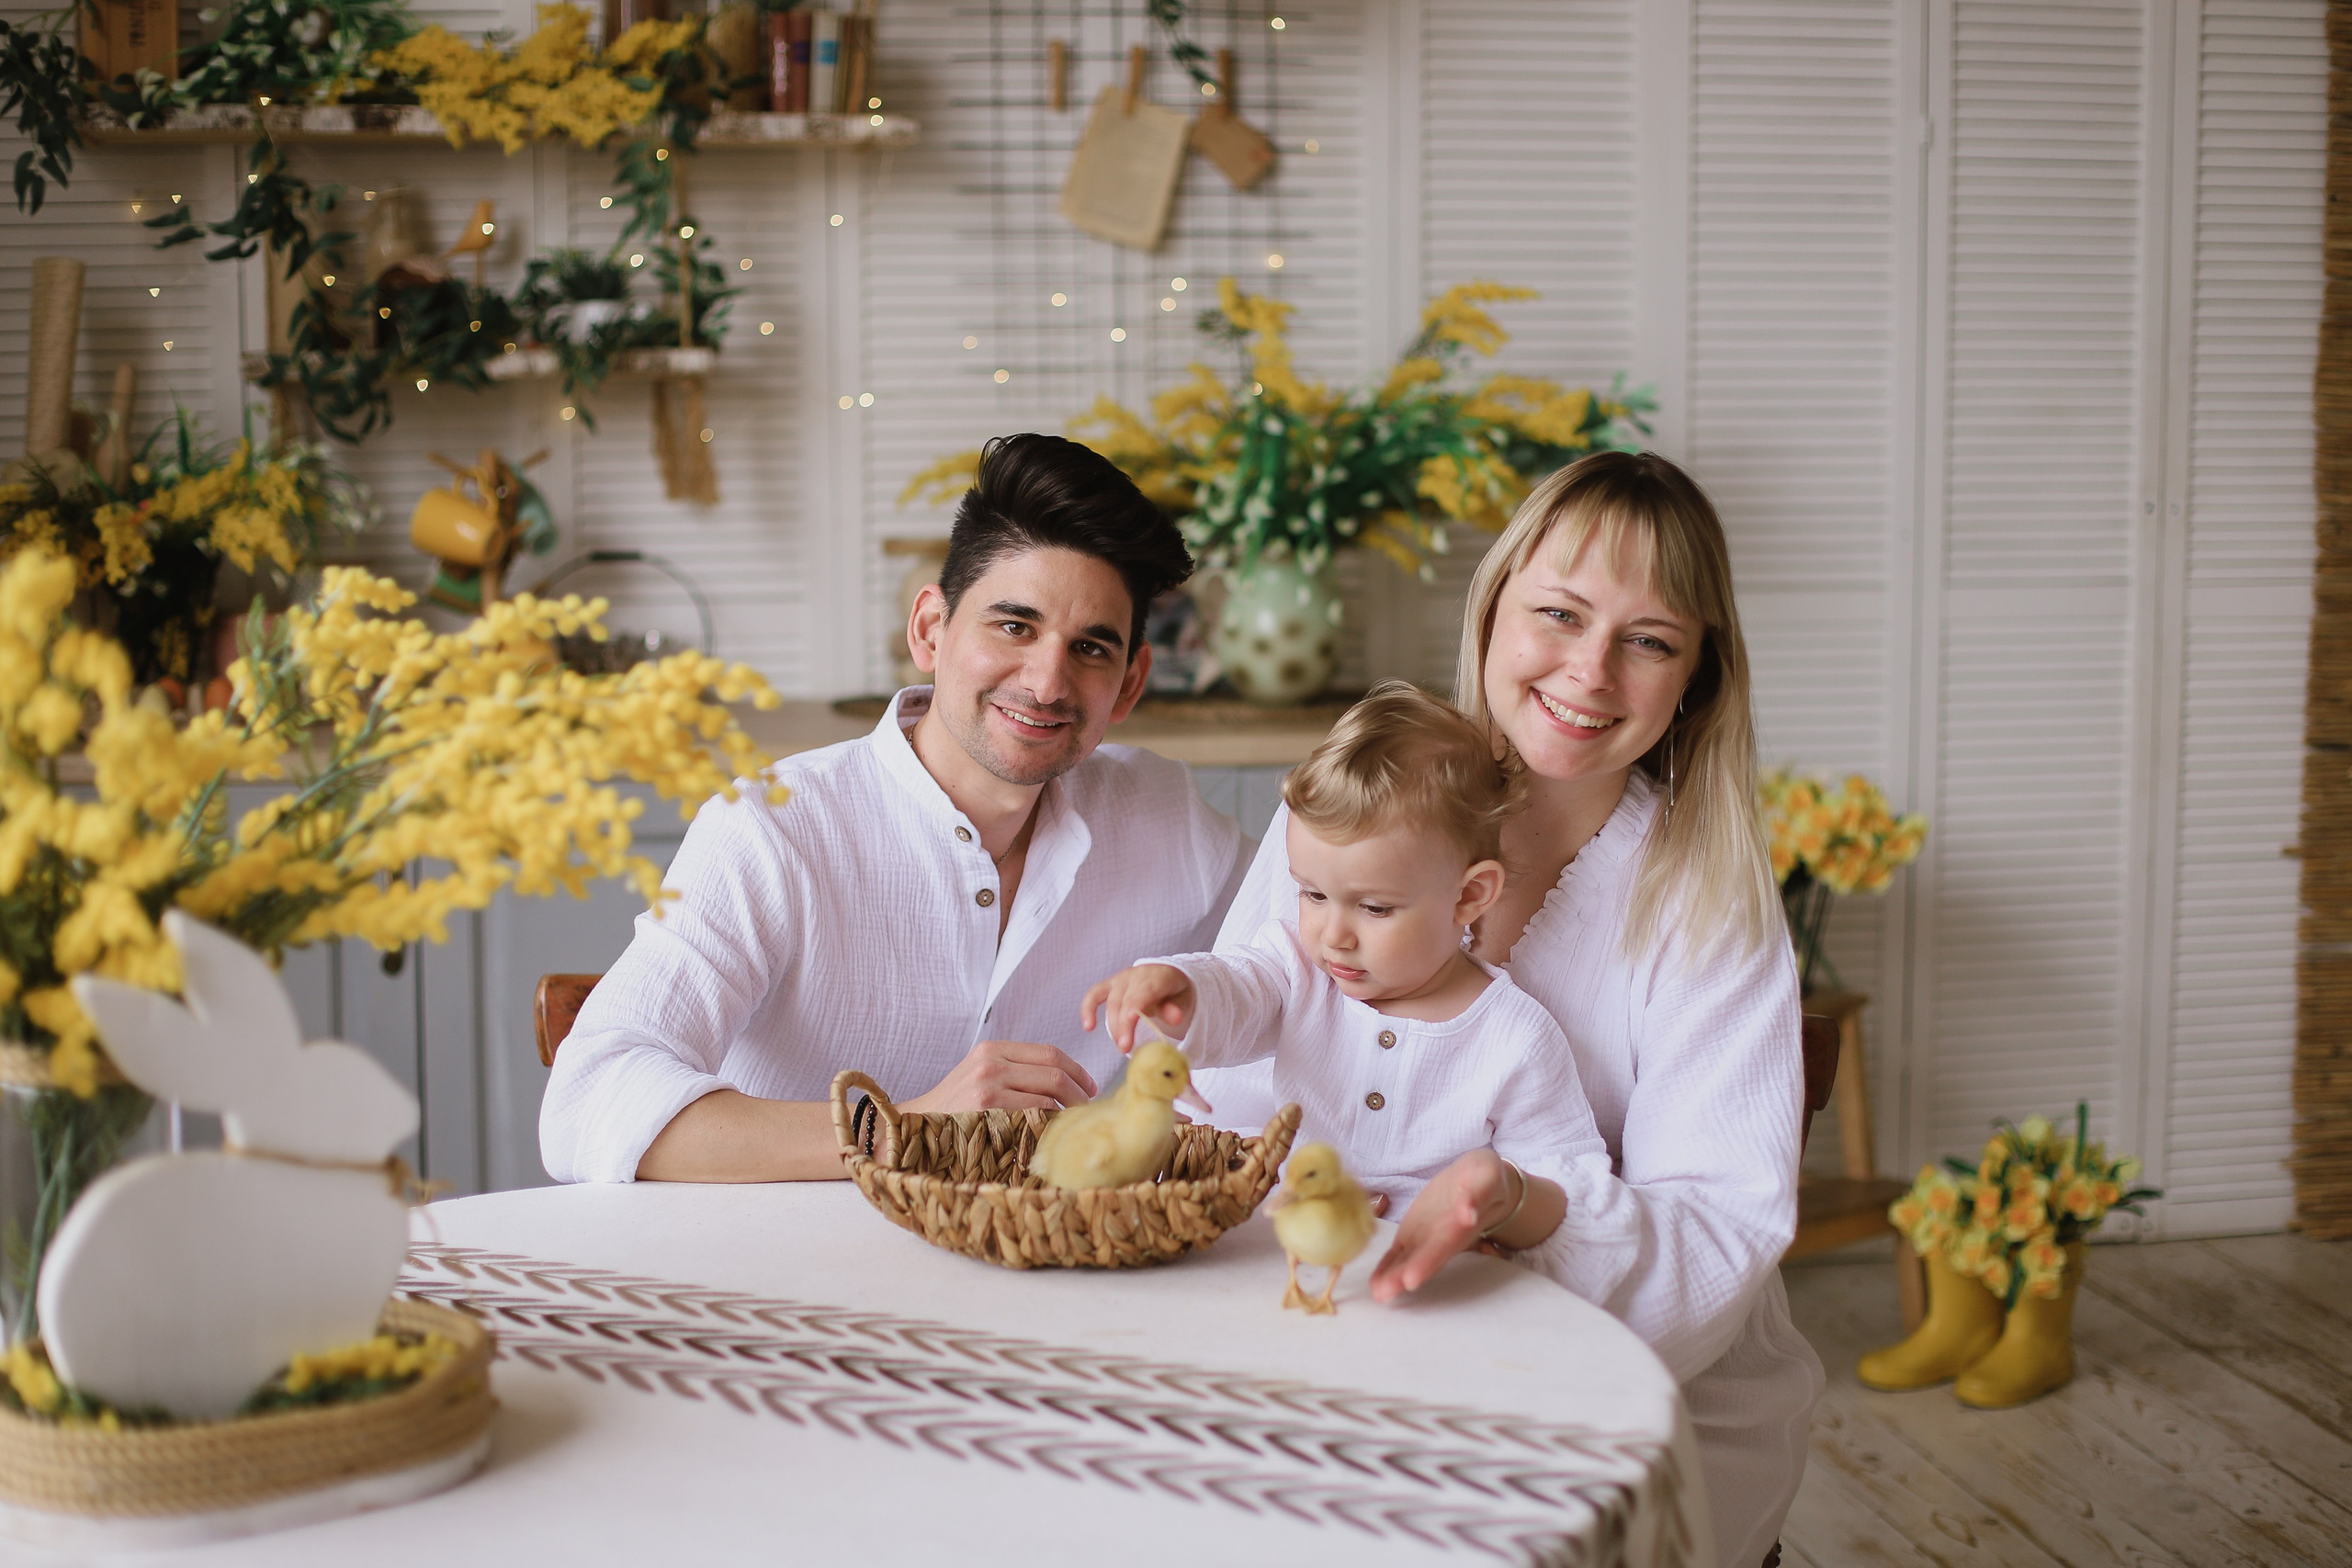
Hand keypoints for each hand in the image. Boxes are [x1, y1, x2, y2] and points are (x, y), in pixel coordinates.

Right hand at [903, 1039, 1097, 1114]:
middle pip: (1055, 1072)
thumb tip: (1065, 1083)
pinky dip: (1050, 1123)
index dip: (1077, 1070)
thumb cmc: (954, 1106)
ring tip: (1074, 1122)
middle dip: (1080, 1092)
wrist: (914, 1126)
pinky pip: (1033, 1115)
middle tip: (1089, 1108)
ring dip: (1068, 1110)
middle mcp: (992, 1062)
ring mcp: (988, 1085)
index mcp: (993, 1049)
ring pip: (1048, 1095)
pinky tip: (1053, 1133)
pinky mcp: (986, 1108)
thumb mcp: (981, 1075)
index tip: (1089, 1087)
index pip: (1050, 1053)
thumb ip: (1015, 1071)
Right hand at [1079, 964, 1195, 1052]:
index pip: (1143, 991)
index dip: (1134, 1005)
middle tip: (1126, 1048)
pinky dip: (1088, 1009)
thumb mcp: (1182, 999)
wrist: (1165, 974)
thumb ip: (1176, 1008)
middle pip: (1125, 1000)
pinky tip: (1089, 1027)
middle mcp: (1136, 975)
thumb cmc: (1173, 991)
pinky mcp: (1109, 985)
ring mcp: (1120, 979)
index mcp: (1157, 977)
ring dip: (1113, 1026)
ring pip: (1111, 1001)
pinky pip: (1094, 995)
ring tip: (1121, 1046)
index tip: (1130, 1020)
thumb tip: (1175, 1018)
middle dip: (1124, 1025)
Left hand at [1368, 1149, 1516, 1302]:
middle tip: (1385, 1293)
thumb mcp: (1487, 1176)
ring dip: (1393, 1277)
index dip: (1427, 1262)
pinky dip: (1386, 1266)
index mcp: (1461, 1225)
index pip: (1444, 1246)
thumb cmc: (1484, 1176)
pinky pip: (1398, 1252)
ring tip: (1377, 1293)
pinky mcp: (1412, 1233)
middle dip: (1404, 1276)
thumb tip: (1468, 1214)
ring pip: (1408, 1260)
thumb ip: (1478, 1194)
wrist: (1476, 1178)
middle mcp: (1443, 1238)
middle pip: (1424, 1260)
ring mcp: (1426, 1238)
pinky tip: (1375, 1283)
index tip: (1411, 1280)